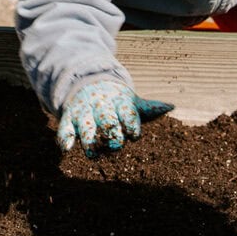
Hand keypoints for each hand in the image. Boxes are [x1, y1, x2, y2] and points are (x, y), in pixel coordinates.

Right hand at [57, 79, 172, 157]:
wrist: (89, 82)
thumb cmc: (117, 100)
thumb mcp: (132, 101)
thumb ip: (149, 107)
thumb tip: (171, 106)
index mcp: (119, 101)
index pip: (126, 112)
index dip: (130, 123)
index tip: (134, 134)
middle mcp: (101, 105)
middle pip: (106, 119)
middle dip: (111, 132)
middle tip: (116, 144)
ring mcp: (84, 110)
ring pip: (86, 125)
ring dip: (89, 139)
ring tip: (93, 153)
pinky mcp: (69, 117)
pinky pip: (65, 127)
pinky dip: (65, 137)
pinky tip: (67, 148)